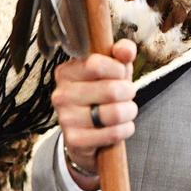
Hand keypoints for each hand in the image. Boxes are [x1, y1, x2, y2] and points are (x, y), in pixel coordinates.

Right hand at [51, 39, 137, 189]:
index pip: (96, 64)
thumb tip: (126, 50)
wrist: (87, 133)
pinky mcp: (75, 140)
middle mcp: (61, 94)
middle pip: (111, 90)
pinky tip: (120, 127)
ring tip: (125, 111)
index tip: (120, 75)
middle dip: (129, 93)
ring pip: (115, 113)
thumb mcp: (112, 70)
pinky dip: (125, 130)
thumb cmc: (101, 95)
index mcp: (66, 72)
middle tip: (126, 96)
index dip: (118, 69)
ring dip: (129, 112)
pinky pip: (113, 133)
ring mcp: (66, 118)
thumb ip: (121, 53)